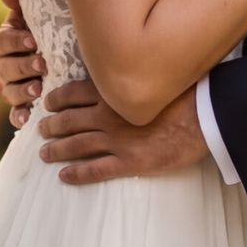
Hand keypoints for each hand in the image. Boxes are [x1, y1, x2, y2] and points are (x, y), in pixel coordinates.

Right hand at [0, 0, 43, 127]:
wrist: (71, 56)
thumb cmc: (53, 31)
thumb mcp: (42, 16)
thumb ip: (24, 5)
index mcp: (6, 41)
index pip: (0, 42)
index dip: (14, 41)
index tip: (32, 41)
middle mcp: (5, 65)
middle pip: (4, 68)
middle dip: (22, 66)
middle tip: (41, 64)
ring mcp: (12, 86)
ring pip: (9, 91)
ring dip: (22, 91)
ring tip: (39, 88)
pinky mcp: (22, 105)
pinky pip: (15, 114)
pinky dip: (19, 116)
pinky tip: (26, 119)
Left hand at [34, 79, 207, 184]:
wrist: (205, 117)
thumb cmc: (184, 92)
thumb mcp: (152, 75)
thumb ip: (132, 76)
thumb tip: (121, 71)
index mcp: (112, 93)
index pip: (73, 93)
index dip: (57, 100)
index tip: (48, 103)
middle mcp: (107, 116)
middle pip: (69, 121)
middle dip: (52, 126)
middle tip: (41, 129)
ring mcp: (116, 141)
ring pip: (76, 146)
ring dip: (57, 149)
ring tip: (44, 153)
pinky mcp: (129, 162)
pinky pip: (95, 170)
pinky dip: (77, 173)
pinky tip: (64, 176)